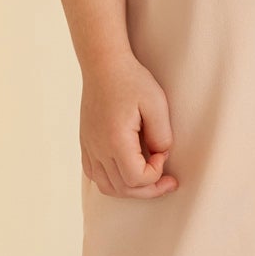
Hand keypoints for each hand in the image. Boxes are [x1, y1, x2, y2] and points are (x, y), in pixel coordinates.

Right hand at [80, 54, 177, 196]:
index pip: (136, 178)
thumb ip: (162, 135)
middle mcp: (98, 148)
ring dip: (131, 189)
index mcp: (116, 140)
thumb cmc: (131, 81)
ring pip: (107, 186)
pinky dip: (113, 181)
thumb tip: (161, 155)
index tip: (163, 154)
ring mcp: (89, 147)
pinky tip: (127, 171)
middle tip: (168, 181)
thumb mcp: (156, 104)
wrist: (103, 65)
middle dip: (149, 188)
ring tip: (149, 180)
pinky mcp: (86, 144)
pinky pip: (95, 175)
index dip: (156, 174)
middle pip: (123, 188)